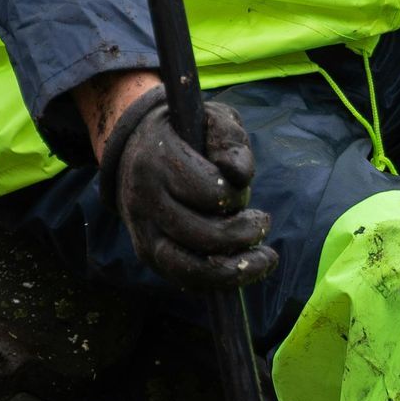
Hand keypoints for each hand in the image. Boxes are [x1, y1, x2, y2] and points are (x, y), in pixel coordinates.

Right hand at [98, 83, 277, 290]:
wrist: (134, 148)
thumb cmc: (185, 134)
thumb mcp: (210, 119)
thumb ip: (230, 139)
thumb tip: (240, 174)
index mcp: (158, 160)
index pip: (209, 191)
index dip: (236, 195)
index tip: (242, 187)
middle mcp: (145, 200)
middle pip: (201, 234)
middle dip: (243, 234)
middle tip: (262, 223)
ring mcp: (143, 231)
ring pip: (188, 267)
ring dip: (234, 270)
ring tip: (265, 259)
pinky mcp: (146, 252)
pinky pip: (181, 278)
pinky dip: (215, 281)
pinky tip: (241, 270)